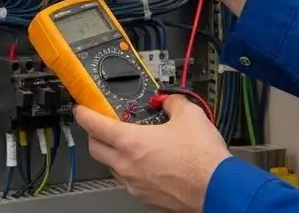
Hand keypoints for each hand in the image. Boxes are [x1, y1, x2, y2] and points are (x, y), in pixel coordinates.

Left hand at [75, 96, 230, 212]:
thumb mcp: (189, 114)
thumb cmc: (201, 158)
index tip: (81, 109)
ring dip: (114, 153)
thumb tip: (169, 102)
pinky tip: (149, 162)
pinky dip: (132, 169)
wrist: (217, 188)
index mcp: (131, 142)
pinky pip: (130, 181)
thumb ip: (173, 103)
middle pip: (96, 148)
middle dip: (95, 134)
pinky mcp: (146, 198)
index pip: (94, 125)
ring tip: (131, 143)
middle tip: (103, 124)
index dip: (84, 114)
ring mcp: (135, 184)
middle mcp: (127, 165)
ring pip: (112, 166)